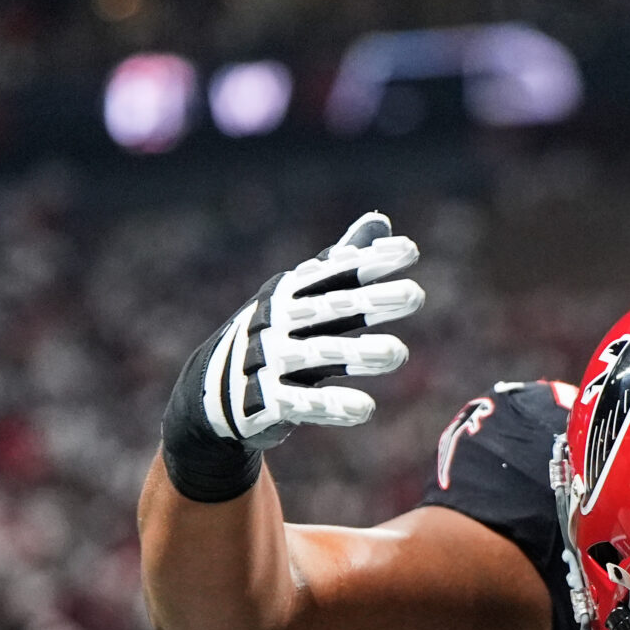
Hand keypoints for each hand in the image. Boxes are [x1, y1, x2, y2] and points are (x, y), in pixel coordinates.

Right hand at [158, 213, 422, 501]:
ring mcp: (269, 360)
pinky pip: (302, 403)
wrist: (214, 391)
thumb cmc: (276, 334)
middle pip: (331, 308)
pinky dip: (332, 406)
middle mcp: (279, 321)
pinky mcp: (267, 401)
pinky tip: (365, 409)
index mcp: (291, 292)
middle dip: (371, 301)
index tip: (410, 250)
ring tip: (399, 352)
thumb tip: (380, 219)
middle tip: (415, 294)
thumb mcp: (304, 295)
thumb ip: (343, 263)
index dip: (371, 262)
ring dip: (359, 353)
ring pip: (318, 354)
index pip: (336, 273)